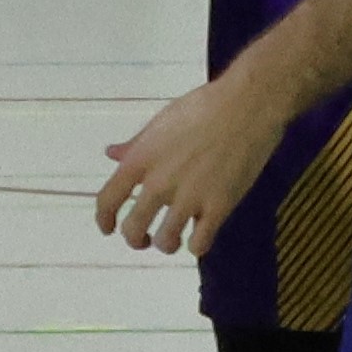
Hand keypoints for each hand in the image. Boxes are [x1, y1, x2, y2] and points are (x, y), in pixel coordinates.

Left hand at [100, 67, 291, 256]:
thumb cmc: (204, 106)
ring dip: (166, 244)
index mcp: (141, 159)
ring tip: (174, 239)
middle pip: (133, 227)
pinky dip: (196, 246)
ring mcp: (190, 197)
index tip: (107, 228)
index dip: (103, 219)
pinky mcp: (219, 206)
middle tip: (144, 239)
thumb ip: (136, 144)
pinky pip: (200, 243)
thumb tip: (112, 154)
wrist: (248, 105)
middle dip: (135, 239)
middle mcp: (160, 183)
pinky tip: (200, 236)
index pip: (107, 200)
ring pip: (166, 241)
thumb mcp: (161, 122)